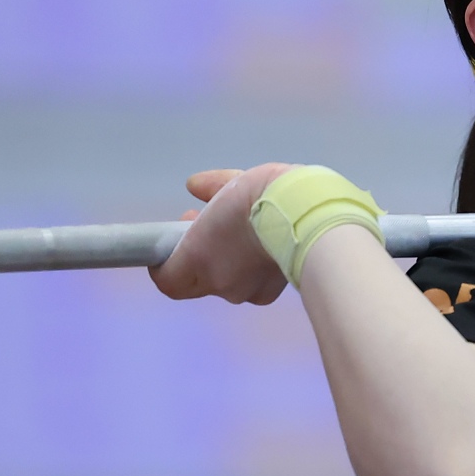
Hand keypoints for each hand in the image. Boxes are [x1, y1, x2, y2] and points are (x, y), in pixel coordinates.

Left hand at [149, 163, 295, 304]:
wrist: (310, 218)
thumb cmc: (262, 199)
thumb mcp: (232, 184)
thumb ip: (211, 187)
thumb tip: (194, 185)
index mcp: (198, 260)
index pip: (168, 281)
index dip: (164, 266)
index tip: (170, 246)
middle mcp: (220, 284)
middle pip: (199, 280)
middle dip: (199, 256)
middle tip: (205, 228)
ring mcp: (249, 291)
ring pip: (228, 280)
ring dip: (228, 261)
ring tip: (241, 233)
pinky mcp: (273, 292)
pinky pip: (254, 283)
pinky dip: (254, 266)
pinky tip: (266, 246)